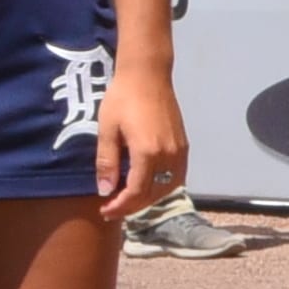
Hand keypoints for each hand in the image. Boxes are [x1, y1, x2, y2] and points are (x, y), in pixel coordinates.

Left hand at [92, 56, 184, 223]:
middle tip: (112, 210)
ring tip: (129, 199)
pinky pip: (176, 177)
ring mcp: (179, 152)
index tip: (104, 212)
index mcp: (148, 153)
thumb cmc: (122, 99)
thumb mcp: (107, 130)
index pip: (136, 192)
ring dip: (148, 198)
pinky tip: (147, 185)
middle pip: (153, 194)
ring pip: (168, 188)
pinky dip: (161, 187)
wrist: (148, 76)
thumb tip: (105, 191)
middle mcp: (168, 157)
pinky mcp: (184, 147)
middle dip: (132, 206)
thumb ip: (107, 162)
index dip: (120, 206)